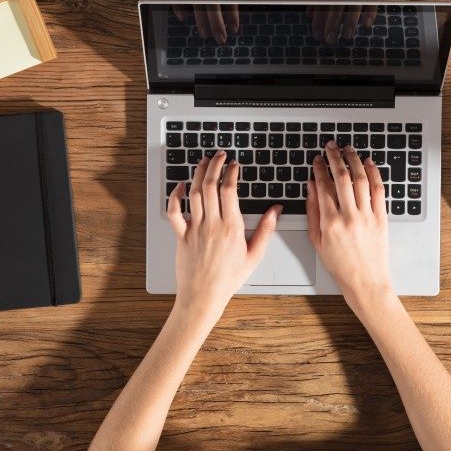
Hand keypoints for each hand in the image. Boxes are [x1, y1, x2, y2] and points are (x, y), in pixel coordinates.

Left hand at [167, 150, 281, 316]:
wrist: (204, 296)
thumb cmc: (228, 278)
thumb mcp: (254, 255)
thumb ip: (266, 229)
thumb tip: (275, 210)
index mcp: (231, 227)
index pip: (230, 190)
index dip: (231, 173)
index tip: (234, 165)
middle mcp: (212, 224)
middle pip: (210, 186)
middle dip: (215, 165)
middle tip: (220, 155)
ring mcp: (194, 229)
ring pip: (193, 193)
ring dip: (198, 174)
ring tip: (204, 162)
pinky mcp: (181, 236)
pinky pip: (174, 212)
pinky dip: (174, 196)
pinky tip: (179, 186)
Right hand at [171, 4, 239, 43]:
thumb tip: (232, 11)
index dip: (233, 15)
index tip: (235, 29)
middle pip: (213, 5)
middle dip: (217, 24)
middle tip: (221, 39)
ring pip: (197, 4)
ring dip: (201, 21)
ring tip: (205, 35)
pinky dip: (179, 7)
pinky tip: (182, 18)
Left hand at [306, 5, 378, 44]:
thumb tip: (309, 15)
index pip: (322, 4)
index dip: (318, 20)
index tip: (317, 36)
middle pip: (336, 5)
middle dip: (332, 24)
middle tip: (329, 41)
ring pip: (354, 3)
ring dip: (350, 21)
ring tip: (347, 36)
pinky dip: (370, 12)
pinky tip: (366, 25)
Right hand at [307, 140, 393, 311]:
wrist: (365, 280)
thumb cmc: (340, 264)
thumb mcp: (317, 240)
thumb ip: (313, 211)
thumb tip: (312, 187)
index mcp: (330, 222)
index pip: (323, 186)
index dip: (319, 168)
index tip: (317, 159)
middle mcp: (349, 216)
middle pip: (341, 177)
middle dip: (334, 157)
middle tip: (330, 146)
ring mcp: (367, 216)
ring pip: (360, 179)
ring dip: (354, 160)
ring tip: (348, 149)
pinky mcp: (381, 218)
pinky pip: (378, 190)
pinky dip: (374, 173)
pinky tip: (368, 163)